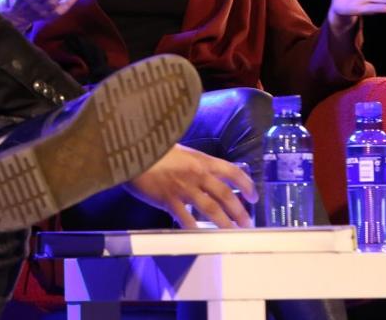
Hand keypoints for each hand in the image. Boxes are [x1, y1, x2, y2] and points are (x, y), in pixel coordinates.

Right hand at [123, 145, 256, 228]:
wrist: (132, 151)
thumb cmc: (154, 149)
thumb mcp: (181, 152)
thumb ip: (194, 164)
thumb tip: (205, 175)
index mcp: (201, 160)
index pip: (231, 171)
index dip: (246, 184)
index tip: (253, 196)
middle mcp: (197, 174)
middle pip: (225, 194)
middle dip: (239, 210)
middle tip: (247, 222)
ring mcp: (183, 188)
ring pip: (210, 209)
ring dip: (224, 223)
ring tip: (232, 232)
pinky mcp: (168, 199)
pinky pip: (185, 218)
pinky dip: (194, 229)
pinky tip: (201, 237)